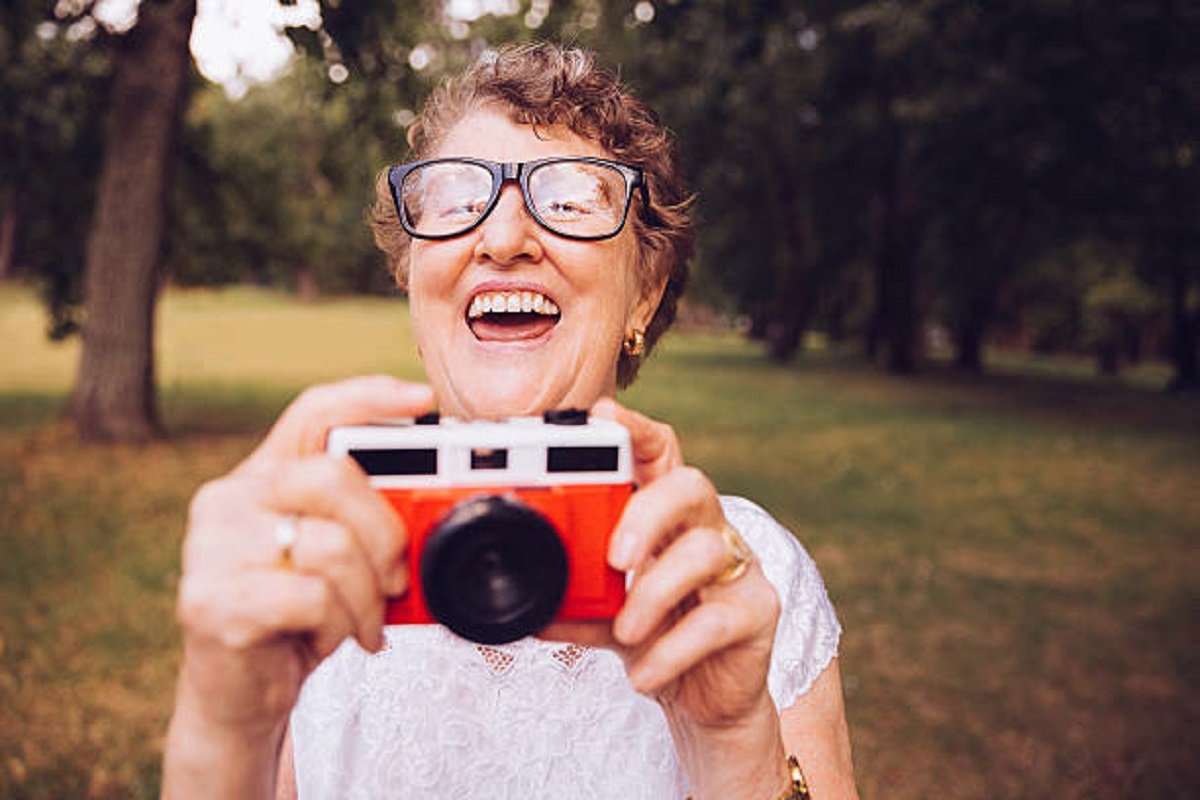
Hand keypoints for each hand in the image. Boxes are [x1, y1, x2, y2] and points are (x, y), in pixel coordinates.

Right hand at [171, 376, 434, 741]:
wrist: (239, 696)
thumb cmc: (296, 619)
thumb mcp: (337, 558)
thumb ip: (364, 520)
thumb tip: (433, 504)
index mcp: (262, 478)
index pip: (313, 413)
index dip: (369, 397)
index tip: (423, 398)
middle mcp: (228, 500)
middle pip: (335, 477)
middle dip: (387, 534)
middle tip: (395, 579)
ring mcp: (211, 549)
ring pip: (331, 546)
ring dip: (365, 597)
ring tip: (358, 622)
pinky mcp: (210, 602)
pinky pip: (312, 598)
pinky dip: (337, 626)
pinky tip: (323, 640)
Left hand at [549, 398, 780, 729]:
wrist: (703, 697)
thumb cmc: (655, 636)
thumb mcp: (605, 615)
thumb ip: (576, 603)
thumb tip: (530, 610)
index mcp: (667, 515)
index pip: (661, 451)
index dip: (636, 427)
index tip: (603, 413)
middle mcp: (705, 528)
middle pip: (689, 484)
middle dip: (647, 511)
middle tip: (614, 558)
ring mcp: (737, 567)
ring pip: (704, 552)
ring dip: (654, 593)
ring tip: (624, 631)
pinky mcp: (756, 612)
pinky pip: (718, 619)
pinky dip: (672, 649)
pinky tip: (643, 672)